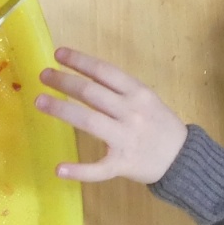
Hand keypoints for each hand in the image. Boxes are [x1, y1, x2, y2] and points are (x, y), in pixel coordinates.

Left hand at [34, 48, 188, 183]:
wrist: (183, 158)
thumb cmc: (161, 125)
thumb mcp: (147, 100)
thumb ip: (120, 90)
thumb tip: (85, 76)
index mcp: (139, 94)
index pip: (105, 72)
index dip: (80, 61)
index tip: (58, 54)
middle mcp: (131, 113)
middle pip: (92, 93)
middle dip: (64, 82)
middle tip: (43, 75)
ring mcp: (126, 139)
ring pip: (89, 122)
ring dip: (61, 110)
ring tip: (40, 101)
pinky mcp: (122, 164)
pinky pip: (98, 168)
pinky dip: (79, 170)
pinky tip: (59, 169)